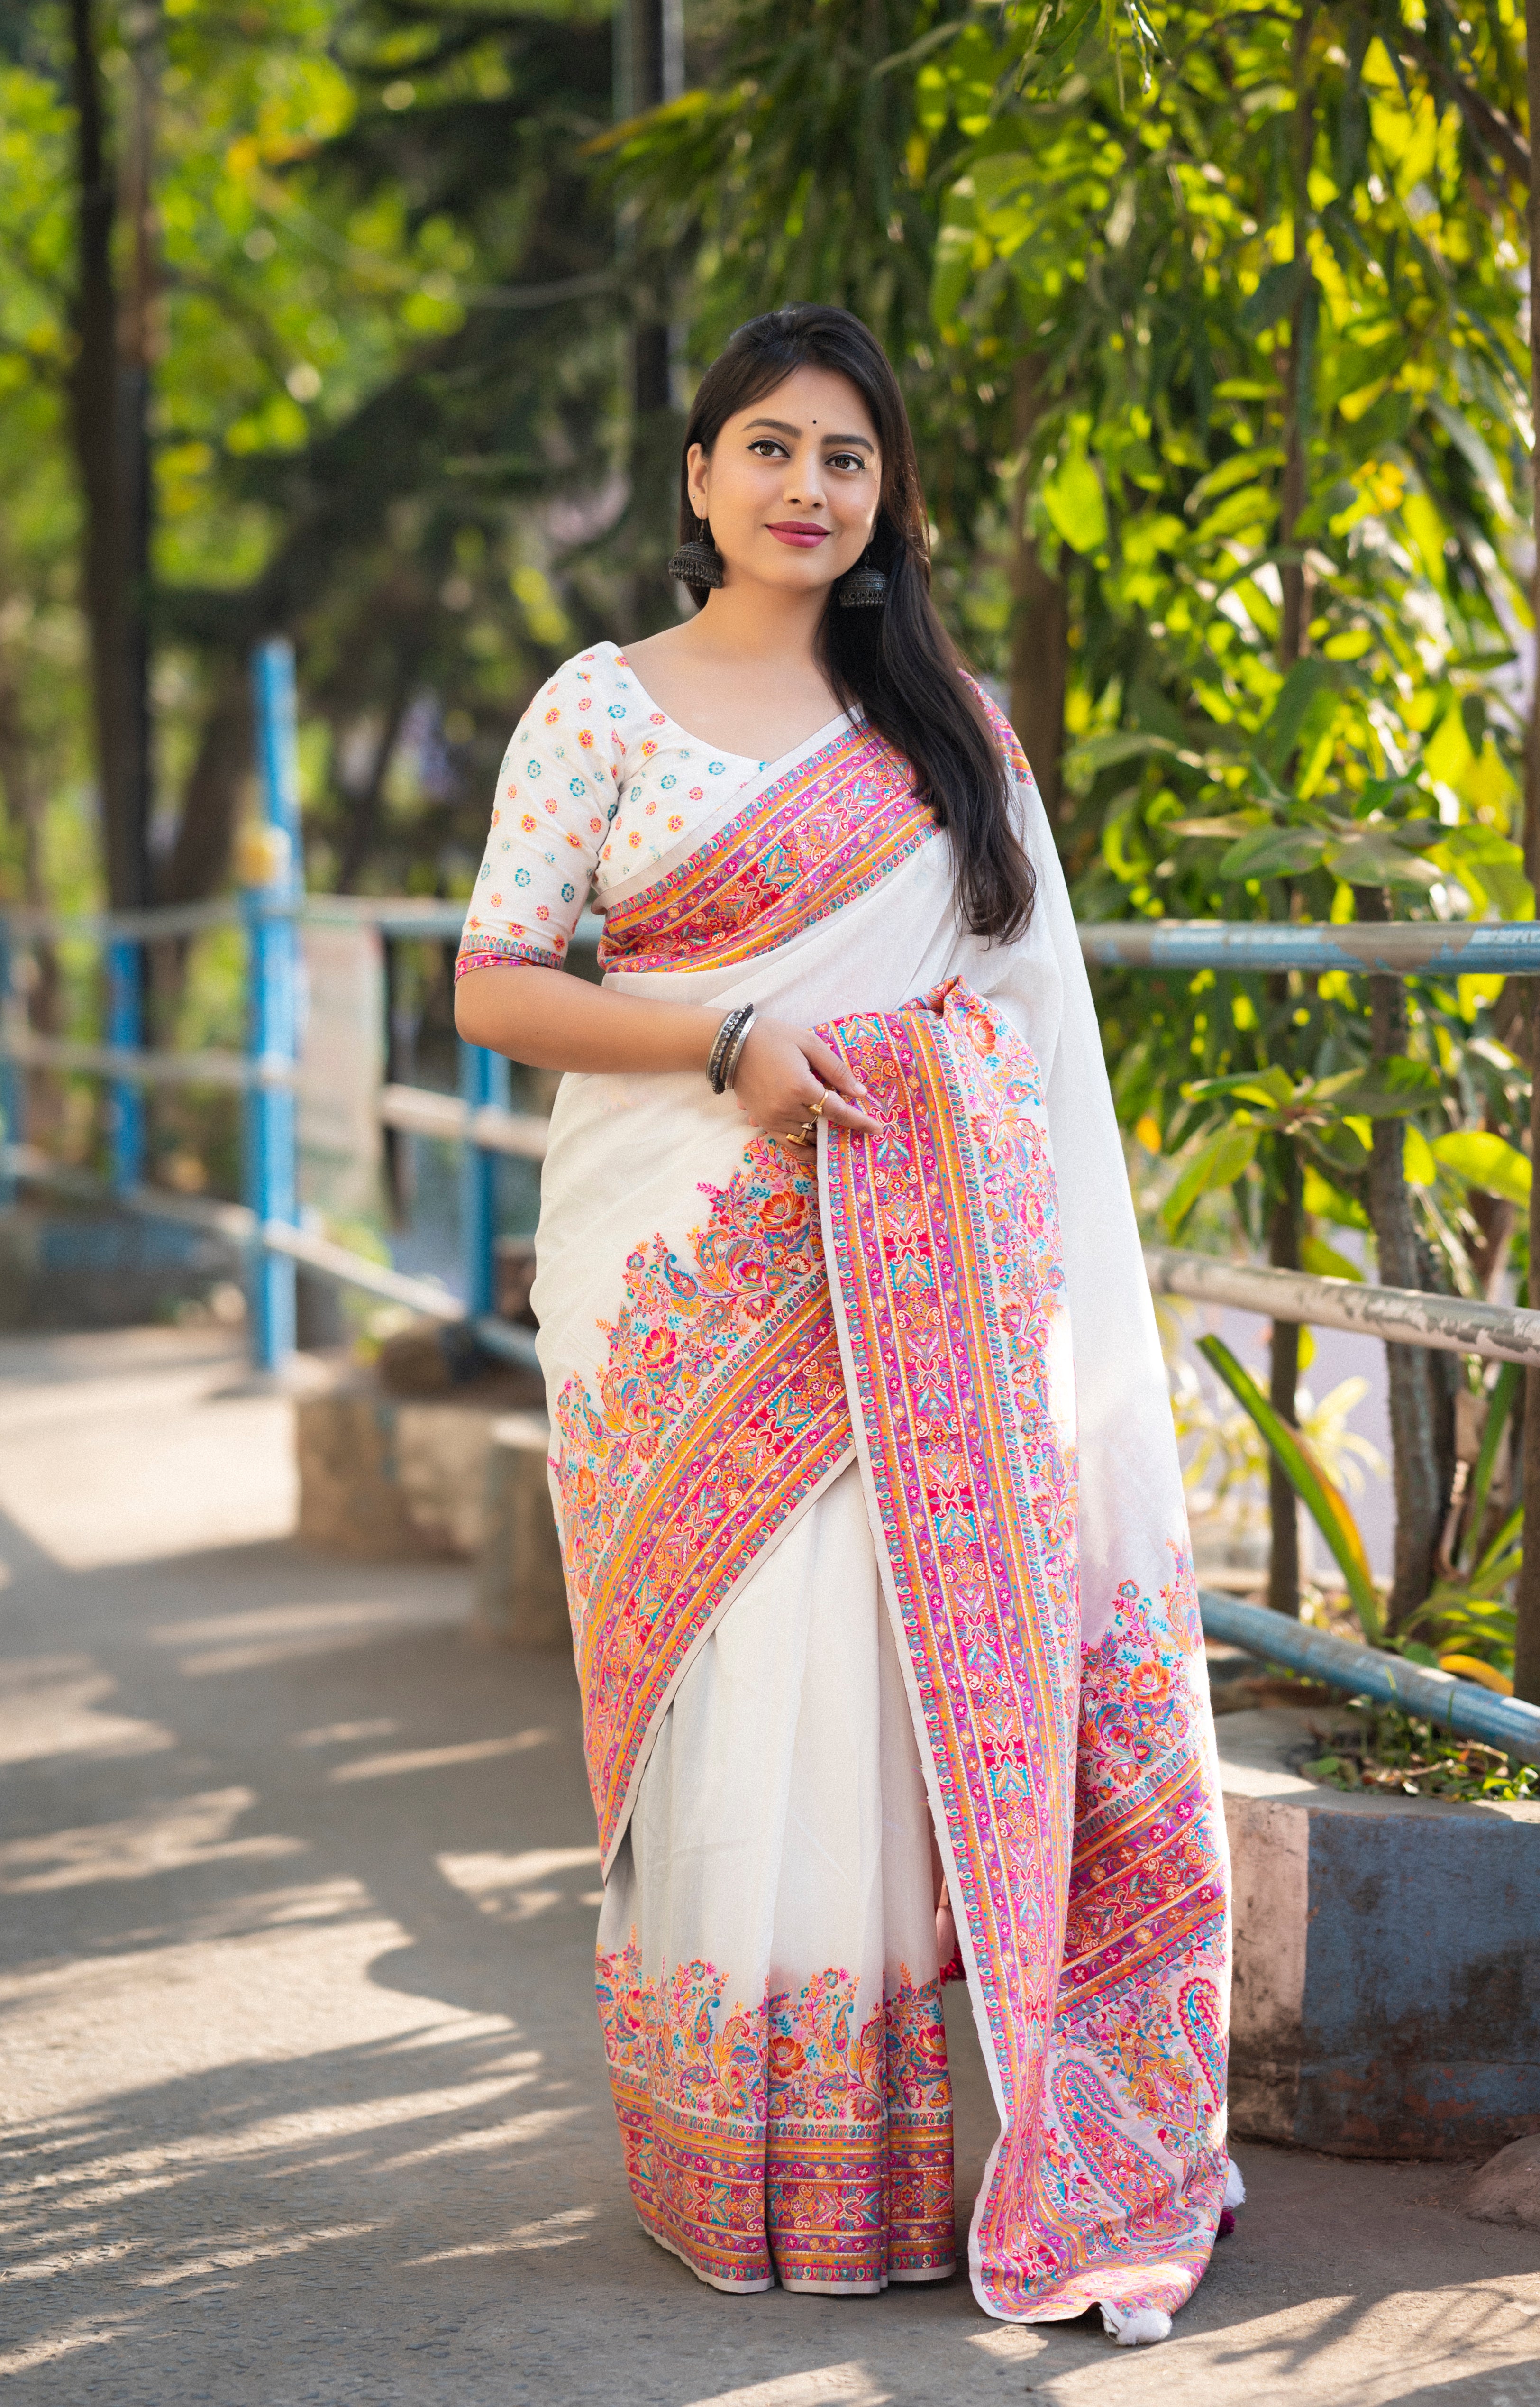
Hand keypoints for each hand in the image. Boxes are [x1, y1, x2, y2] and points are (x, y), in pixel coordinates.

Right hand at [730, 1017, 880, 1143]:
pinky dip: (804, 1148)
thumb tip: (859, 1093)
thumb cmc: (772, 1037)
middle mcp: (786, 1107)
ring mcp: (772, 1118)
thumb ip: (836, 1069)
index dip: (859, 1121)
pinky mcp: (762, 1122)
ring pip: (807, 1137)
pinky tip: (815, 1145)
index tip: (877, 1129)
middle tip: (858, 1127)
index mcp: (801, 1086)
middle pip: (823, 1126)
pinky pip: (788, 1144)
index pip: (838, 1111)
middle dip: (841, 1127)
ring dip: (824, 1137)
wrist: (731, 1045)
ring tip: (838, 1135)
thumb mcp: (808, 1043)